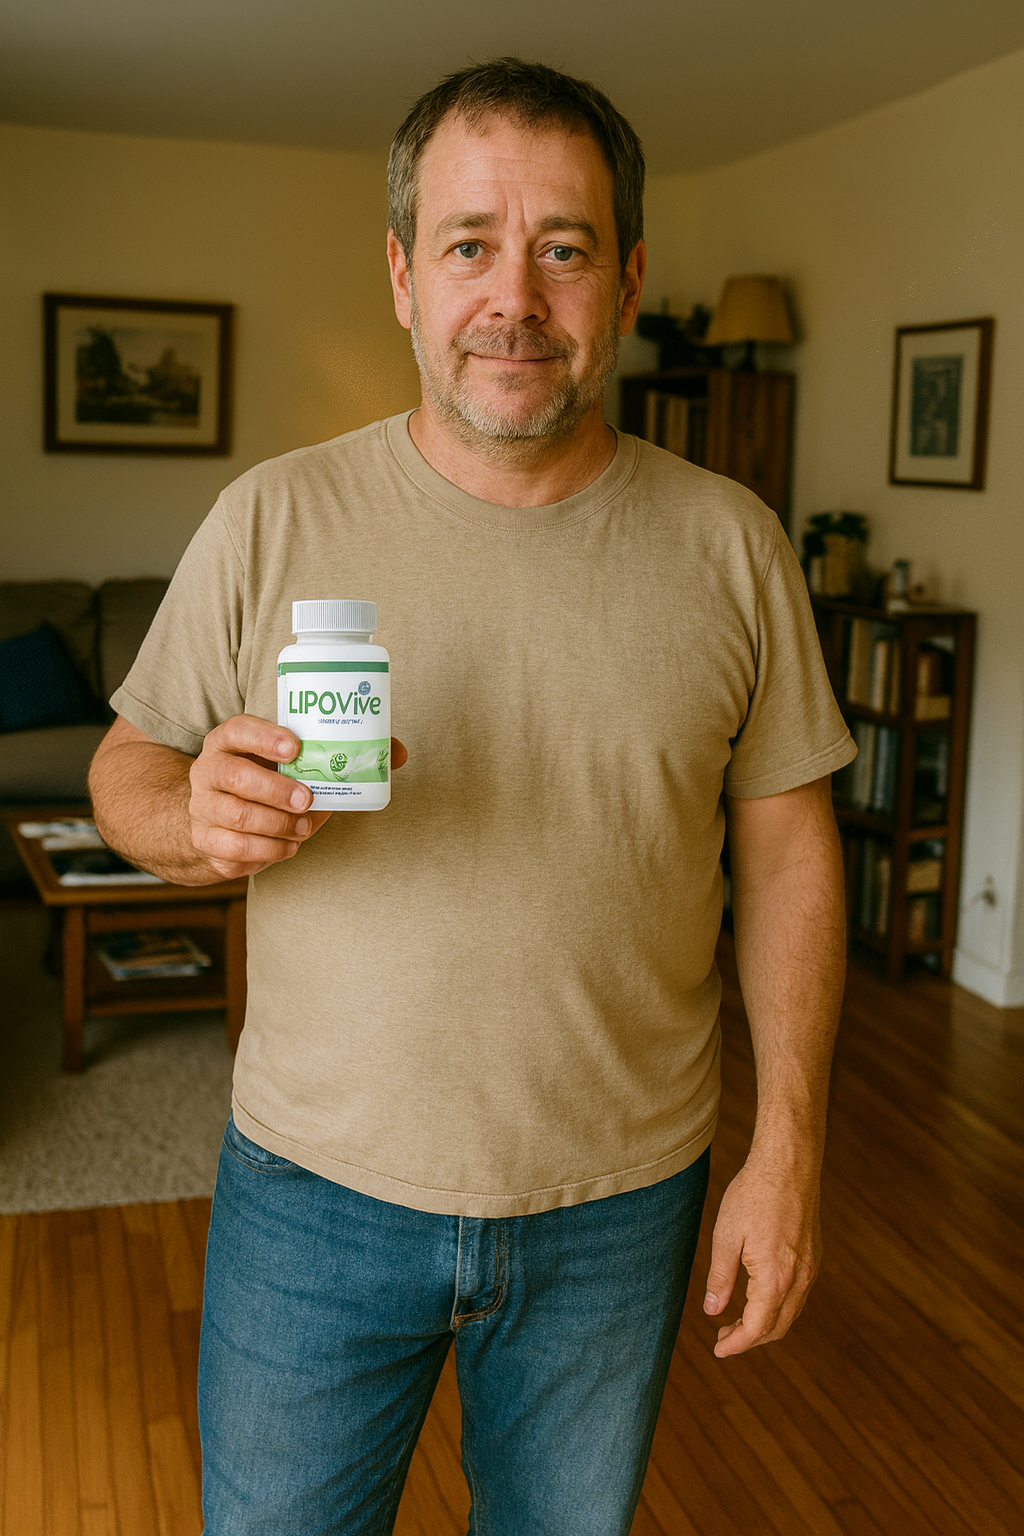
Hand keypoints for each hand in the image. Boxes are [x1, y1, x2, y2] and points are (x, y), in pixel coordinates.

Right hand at [188, 714, 408, 879]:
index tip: (295, 747)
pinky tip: (287, 846)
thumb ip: (337, 755)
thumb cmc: (265, 781)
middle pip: (236, 779)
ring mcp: (203, 808)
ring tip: (302, 829)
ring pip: (238, 819)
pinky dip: (268, 851)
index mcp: (228, 742)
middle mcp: (209, 771)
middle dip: (276, 792)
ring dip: (277, 826)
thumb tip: (396, 752)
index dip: (265, 738)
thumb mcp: (289, 764)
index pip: (239, 730)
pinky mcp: (206, 841)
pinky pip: (236, 851)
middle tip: (306, 800)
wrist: (218, 819)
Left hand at [702, 1156, 820, 1357]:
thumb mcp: (726, 1236)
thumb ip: (720, 1278)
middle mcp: (799, 1280)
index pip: (756, 1328)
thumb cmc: (753, 1196)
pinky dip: (778, 1306)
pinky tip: (758, 1296)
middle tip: (722, 1336)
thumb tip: (713, 1311)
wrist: (788, 1165)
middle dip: (750, 1338)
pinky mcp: (813, 1256)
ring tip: (736, 1319)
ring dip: (765, 1324)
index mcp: (775, 1279)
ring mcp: (810, 1269)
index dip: (736, 1344)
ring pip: (790, 1313)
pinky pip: (798, 1295)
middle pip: (777, 1328)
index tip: (718, 1350)